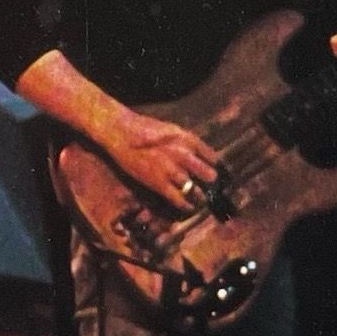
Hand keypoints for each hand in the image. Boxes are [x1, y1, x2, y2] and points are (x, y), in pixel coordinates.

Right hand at [103, 109, 218, 210]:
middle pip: (208, 175)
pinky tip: (188, 207)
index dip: (215, 166)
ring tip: (201, 199)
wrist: (120, 132)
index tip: (216, 172)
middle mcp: (183, 154)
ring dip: (199, 196)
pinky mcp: (158, 183)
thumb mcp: (171, 129)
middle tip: (210, 187)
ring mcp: (171, 170)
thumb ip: (185, 142)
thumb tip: (197, 154)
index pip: (212, 156)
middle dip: (210, 182)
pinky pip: (178, 199)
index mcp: (188, 139)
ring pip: (195, 190)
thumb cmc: (143, 128)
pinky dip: (185, 205)